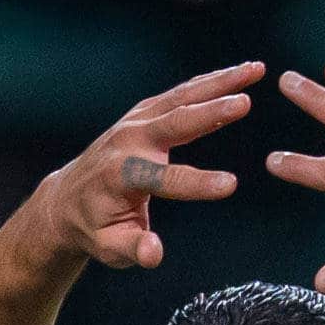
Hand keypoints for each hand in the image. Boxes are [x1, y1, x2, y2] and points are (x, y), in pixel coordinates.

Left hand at [38, 62, 262, 270]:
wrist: (68, 198)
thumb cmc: (94, 229)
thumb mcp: (110, 248)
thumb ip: (134, 249)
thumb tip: (155, 253)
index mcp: (122, 176)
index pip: (166, 180)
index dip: (198, 184)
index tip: (231, 185)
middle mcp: (129, 141)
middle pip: (175, 122)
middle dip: (211, 113)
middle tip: (245, 102)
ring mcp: (136, 121)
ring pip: (183, 97)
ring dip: (221, 82)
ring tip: (257, 70)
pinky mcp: (144, 112)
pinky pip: (181, 93)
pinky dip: (211, 82)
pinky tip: (238, 74)